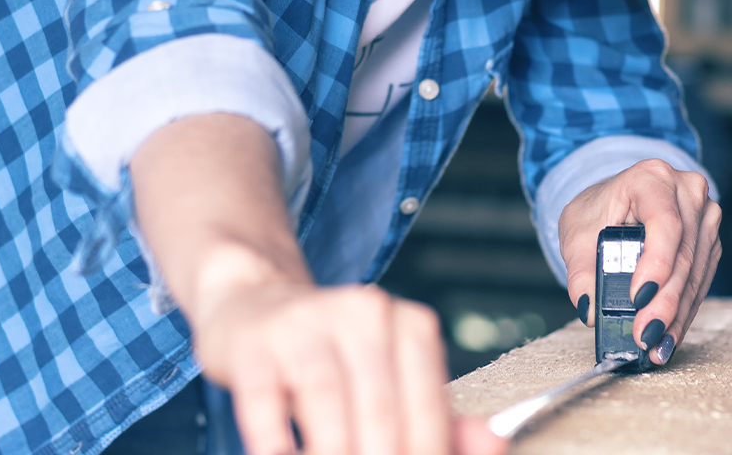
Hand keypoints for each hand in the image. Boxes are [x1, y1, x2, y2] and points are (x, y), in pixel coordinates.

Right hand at [129, 114, 505, 454]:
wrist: (251, 306)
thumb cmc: (334, 357)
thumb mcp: (391, 378)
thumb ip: (441, 417)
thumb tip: (496, 443)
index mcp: (407, 322)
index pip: (428, 415)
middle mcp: (361, 310)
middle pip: (381, 419)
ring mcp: (303, 322)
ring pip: (328, 412)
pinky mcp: (253, 343)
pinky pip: (265, 408)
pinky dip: (275, 448)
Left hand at [560, 159, 721, 363]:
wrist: (611, 203)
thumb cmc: (595, 211)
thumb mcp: (576, 233)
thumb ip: (580, 269)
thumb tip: (587, 306)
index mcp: (651, 178)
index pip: (663, 223)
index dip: (656, 263)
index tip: (639, 297)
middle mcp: (685, 193)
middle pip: (681, 255)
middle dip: (662, 301)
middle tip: (644, 334)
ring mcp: (702, 217)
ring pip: (693, 274)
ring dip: (675, 314)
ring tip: (654, 343)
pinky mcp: (707, 243)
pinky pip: (698, 282)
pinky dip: (681, 310)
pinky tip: (667, 334)